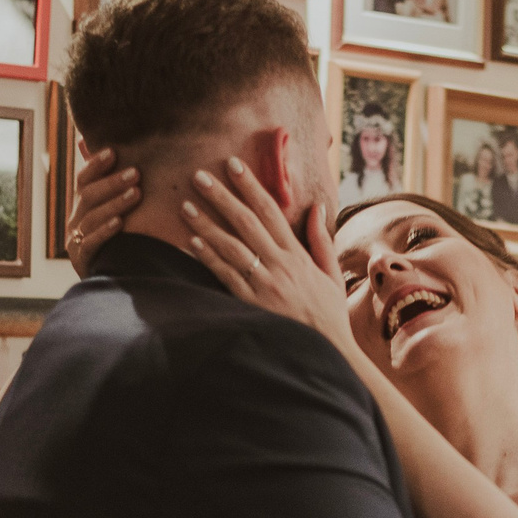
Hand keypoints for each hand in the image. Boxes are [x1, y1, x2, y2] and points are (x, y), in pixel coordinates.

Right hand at [62, 146, 141, 274]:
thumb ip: (107, 183)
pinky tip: (120, 223)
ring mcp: (76, 241)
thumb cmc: (113, 241)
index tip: (113, 152)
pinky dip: (105, 231)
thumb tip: (98, 144)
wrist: (106, 282)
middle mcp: (75, 220)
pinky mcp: (82, 260)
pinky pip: (91, 243)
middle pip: (88, 196)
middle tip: (136, 173)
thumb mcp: (110, 211)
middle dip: (112, 182)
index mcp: (81, 207)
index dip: (95, 165)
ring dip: (115, 204)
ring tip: (136, 193)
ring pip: (92, 218)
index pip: (83, 180)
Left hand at [179, 143, 358, 355]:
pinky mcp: (251, 305)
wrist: (325, 352)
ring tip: (186, 206)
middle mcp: (280, 266)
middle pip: (246, 223)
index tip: (234, 165)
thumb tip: (316, 207)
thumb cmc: (328, 313)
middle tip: (199, 175)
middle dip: (222, 197)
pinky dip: (208, 259)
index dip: (251, 186)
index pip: (271, 211)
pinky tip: (191, 243)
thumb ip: (321, 239)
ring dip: (207, 225)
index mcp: (298, 255)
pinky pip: (226, 277)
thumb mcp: (331, 273)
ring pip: (231, 247)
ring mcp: (264, 285)